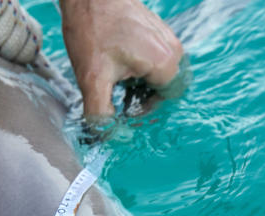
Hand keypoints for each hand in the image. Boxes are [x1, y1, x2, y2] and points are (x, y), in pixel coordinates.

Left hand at [61, 0, 183, 116]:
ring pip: (159, 72)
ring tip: (114, 80)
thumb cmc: (92, 28)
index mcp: (164, 62)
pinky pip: (154, 57)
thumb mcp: (92, 78)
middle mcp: (172, 48)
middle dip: (142, 96)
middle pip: (165, 87)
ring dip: (139, 82)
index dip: (145, 110)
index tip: (123, 109)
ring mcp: (165, 35)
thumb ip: (101, 114)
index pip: (168, 100)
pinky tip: (116, 64)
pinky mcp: (155, 28)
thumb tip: (108, 138)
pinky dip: (138, 66)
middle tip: (117, 97)